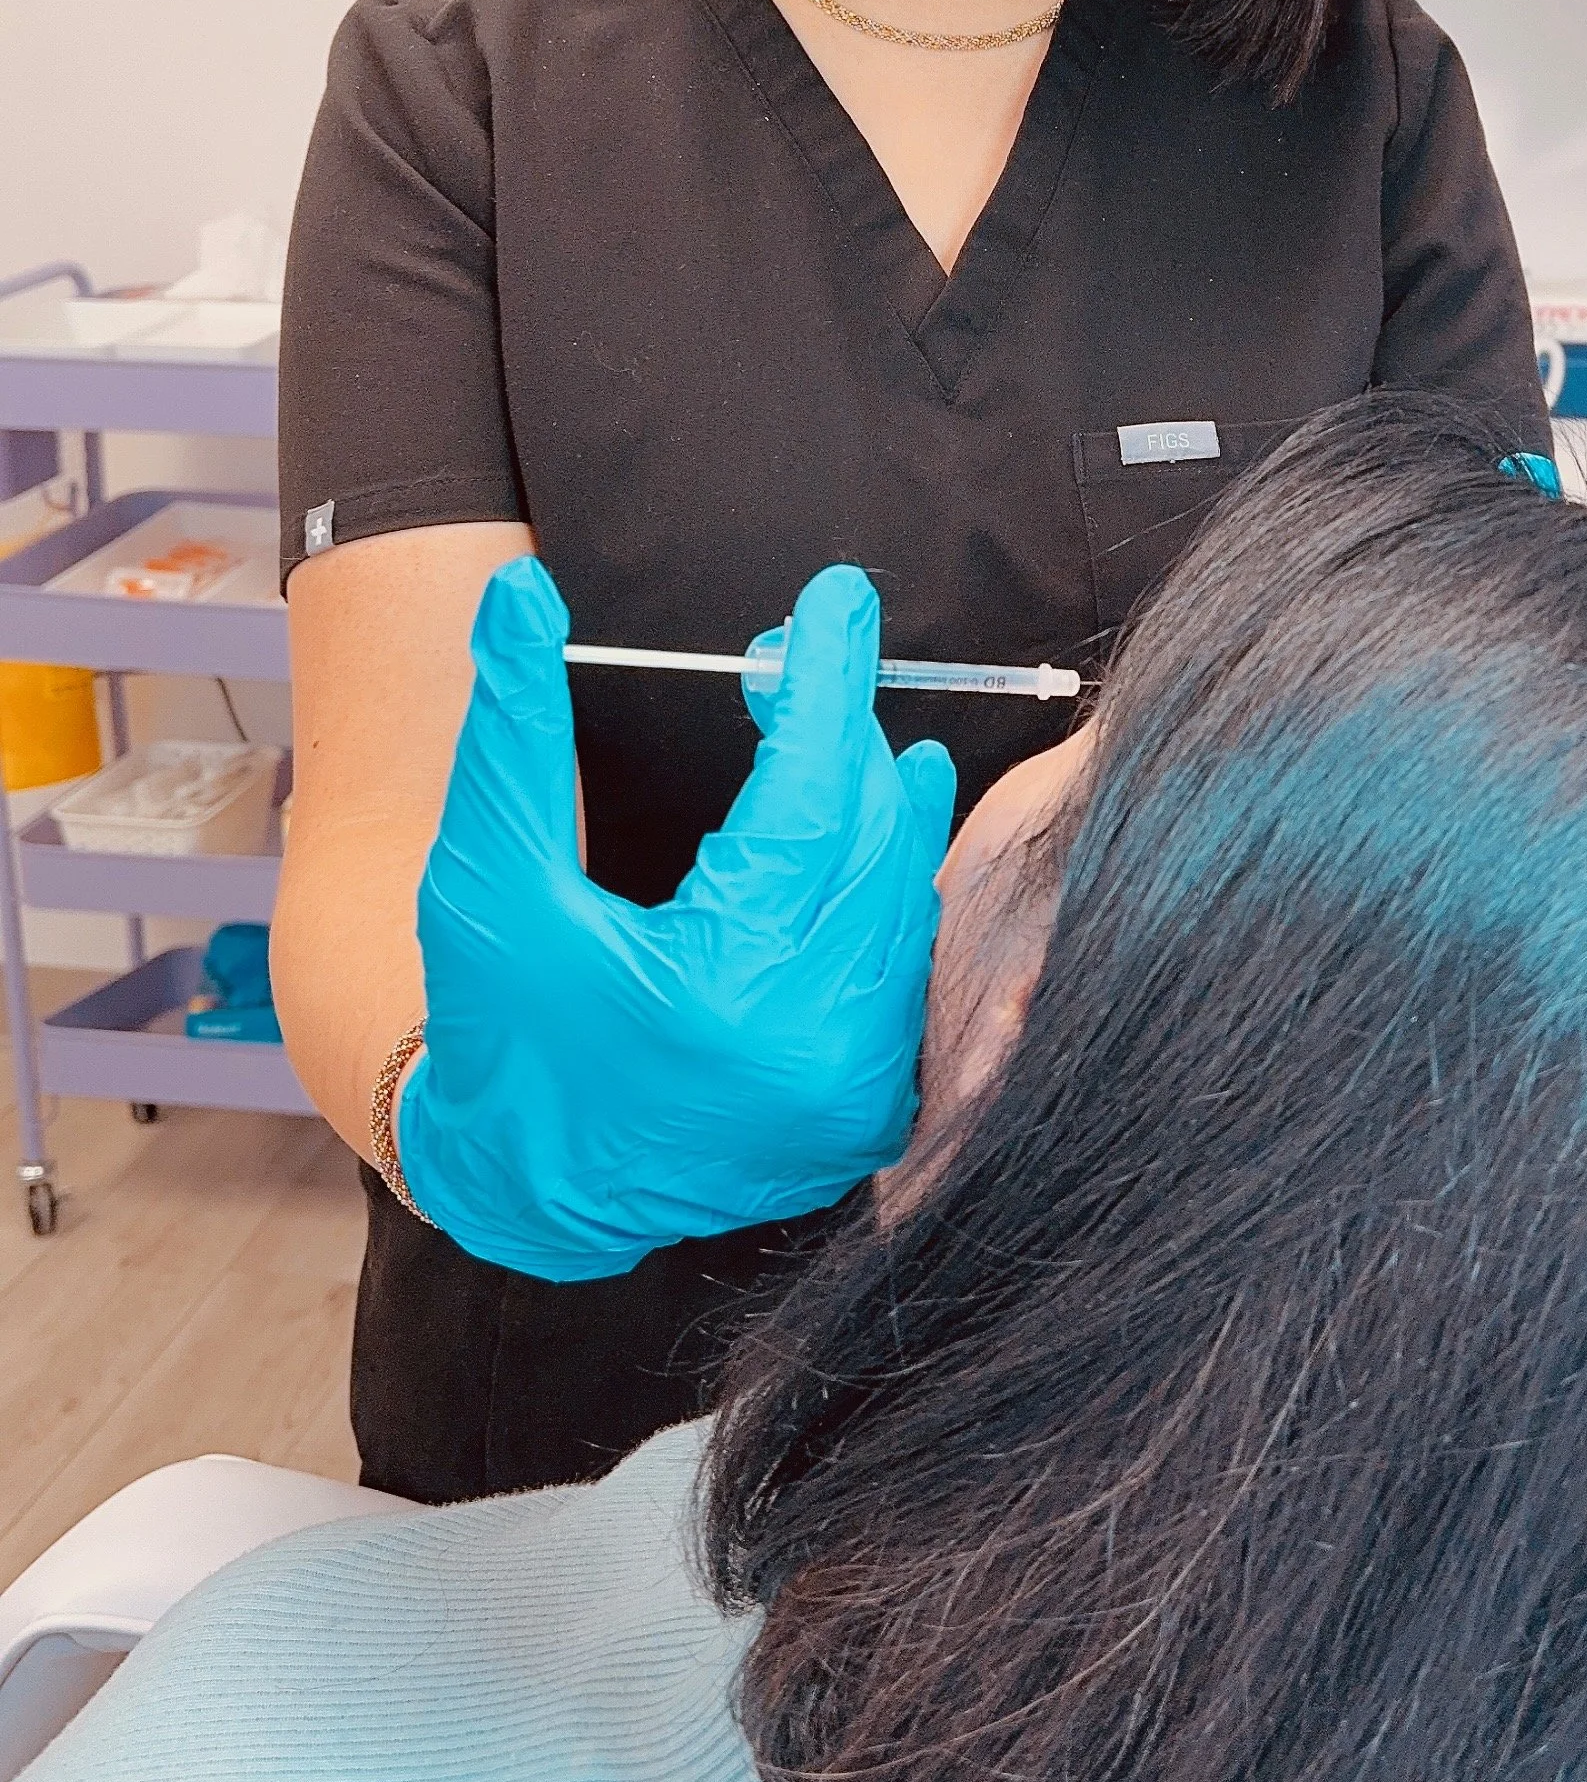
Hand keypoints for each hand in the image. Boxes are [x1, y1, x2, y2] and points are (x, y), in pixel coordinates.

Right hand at [396, 559, 952, 1281]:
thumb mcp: (485, 871)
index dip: (825, 681)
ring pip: (905, 901)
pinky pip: (904, 969)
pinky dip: (886, 891)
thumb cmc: (497, 1027)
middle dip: (844, 733)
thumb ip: (512, 726)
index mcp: (722, 987)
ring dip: (879, 805)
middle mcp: (810, 1048)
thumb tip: (519, 591)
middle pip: (872, 837)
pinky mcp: (863, 1117)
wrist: (518, 1191)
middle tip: (802, 665)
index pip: (809, 791)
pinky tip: (864, 835)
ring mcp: (848, 1093)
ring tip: (851, 729)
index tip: (836, 599)